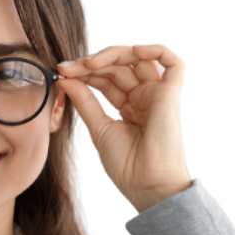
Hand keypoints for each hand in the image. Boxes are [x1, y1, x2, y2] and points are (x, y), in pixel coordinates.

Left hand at [56, 43, 192, 212]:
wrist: (145, 184)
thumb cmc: (125, 165)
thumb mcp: (98, 129)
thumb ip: (84, 101)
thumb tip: (65, 77)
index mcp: (128, 107)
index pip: (106, 78)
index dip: (85, 72)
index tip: (62, 72)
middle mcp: (143, 97)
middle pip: (119, 66)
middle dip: (92, 63)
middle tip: (68, 67)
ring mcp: (157, 94)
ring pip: (140, 58)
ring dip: (113, 54)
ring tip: (89, 63)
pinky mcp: (171, 94)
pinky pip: (173, 61)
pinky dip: (155, 49)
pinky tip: (133, 50)